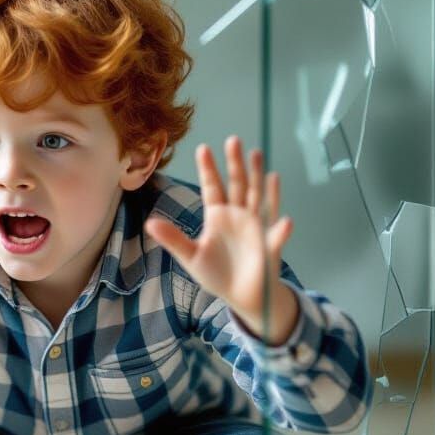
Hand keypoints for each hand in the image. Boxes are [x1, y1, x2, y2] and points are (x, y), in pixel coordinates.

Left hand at [145, 136, 297, 343]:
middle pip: (237, 184)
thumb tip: (149, 224)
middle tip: (233, 139)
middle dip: (235, 163)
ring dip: (259, 178)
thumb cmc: (216, 273)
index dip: (208, 169)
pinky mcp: (269, 245)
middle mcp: (238, 215)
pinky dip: (280, 229)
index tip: (203, 148)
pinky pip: (276, 236)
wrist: (240, 294)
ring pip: (258, 197)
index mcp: (218, 216)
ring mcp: (256, 227)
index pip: (212, 187)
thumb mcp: (190, 256)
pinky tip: (285, 220)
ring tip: (258, 155)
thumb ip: (173, 239)